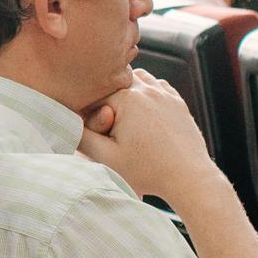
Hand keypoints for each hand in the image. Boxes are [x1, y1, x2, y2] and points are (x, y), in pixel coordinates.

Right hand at [75, 69, 222, 206]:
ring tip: (125, 118)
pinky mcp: (178, 102)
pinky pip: (157, 86)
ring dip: (127, 93)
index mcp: (127, 98)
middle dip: (109, 101)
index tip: (98, 132)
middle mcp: (147, 89)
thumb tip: (68, 121)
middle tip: (111, 127)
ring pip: (137, 79)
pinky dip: (147, 94)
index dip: (91, 113)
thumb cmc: (148, 171)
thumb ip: (81, 137)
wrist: (189, 178)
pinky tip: (144, 114)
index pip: (95, 95)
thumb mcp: (106, 158)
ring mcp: (165, 94)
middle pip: (115, 84)